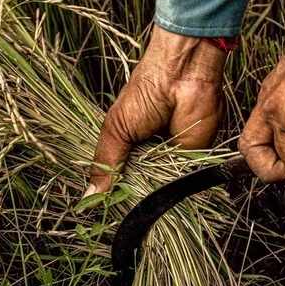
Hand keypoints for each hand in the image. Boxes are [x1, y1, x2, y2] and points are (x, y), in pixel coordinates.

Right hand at [86, 24, 226, 194]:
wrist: (182, 78)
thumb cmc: (146, 92)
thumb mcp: (117, 128)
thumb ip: (106, 163)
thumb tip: (91, 194)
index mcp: (128, 146)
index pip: (118, 179)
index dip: (112, 192)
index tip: (103, 207)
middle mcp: (149, 155)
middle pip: (138, 188)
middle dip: (131, 195)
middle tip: (122, 203)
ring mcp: (171, 159)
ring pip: (159, 190)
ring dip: (151, 192)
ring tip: (142, 191)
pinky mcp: (193, 161)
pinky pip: (182, 183)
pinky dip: (173, 187)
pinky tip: (164, 187)